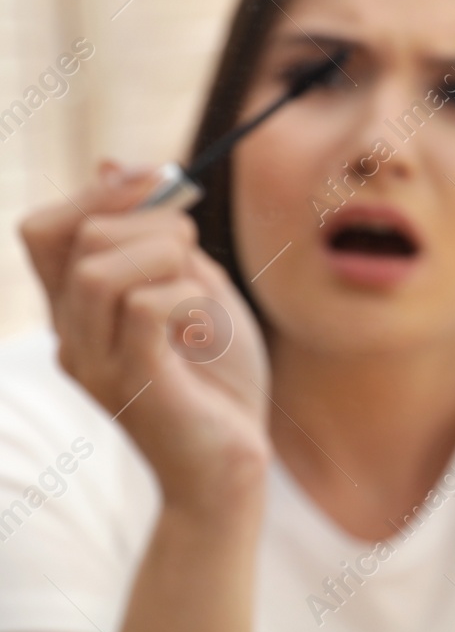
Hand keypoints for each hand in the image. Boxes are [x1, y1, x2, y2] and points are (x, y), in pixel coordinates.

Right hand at [18, 160, 271, 515]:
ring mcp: (96, 363)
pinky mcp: (134, 386)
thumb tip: (114, 164)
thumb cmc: (217, 382)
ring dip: (165, 256)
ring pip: (99, 271)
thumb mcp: (196, 290)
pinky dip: (187, 299)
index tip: (159, 176)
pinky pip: (144, 310)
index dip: (97, 190)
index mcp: (79, 309)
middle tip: (194, 251)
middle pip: (76, 238)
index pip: (45, 229)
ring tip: (197, 289)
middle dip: (150, 219)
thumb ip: (160, 238)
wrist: (232, 467)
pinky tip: (204, 326)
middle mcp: (72, 334)